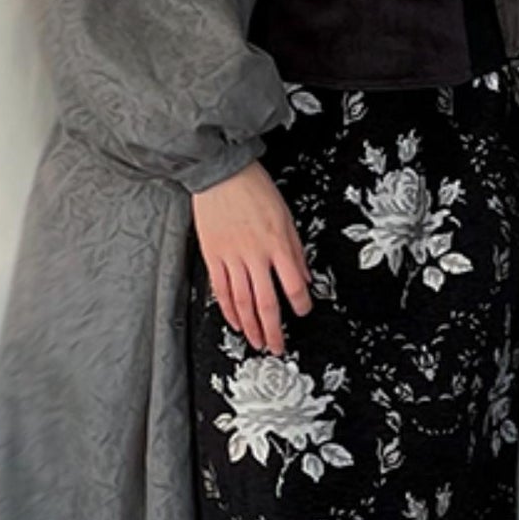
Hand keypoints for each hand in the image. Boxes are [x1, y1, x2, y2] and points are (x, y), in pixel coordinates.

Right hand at [189, 160, 312, 354]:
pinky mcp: (212, 255)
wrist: (220, 172)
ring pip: (242, 301)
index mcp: (277, 243)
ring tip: (257, 342)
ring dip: (251, 326)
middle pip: (266, 302)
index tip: (303, 312)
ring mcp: (231, 256)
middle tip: (277, 346)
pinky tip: (235, 322)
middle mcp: (255, 254)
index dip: (301, 303)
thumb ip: (295, 250)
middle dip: (274, 329)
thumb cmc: (254, 189)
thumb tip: (306, 277)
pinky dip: (228, 310)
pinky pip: (221, 290)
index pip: (294, 284)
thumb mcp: (285, 216)